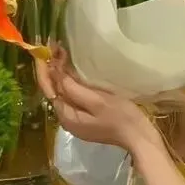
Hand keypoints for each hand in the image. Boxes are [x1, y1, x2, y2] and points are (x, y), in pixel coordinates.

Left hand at [36, 50, 159, 152]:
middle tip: (54, 46)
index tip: (45, 48)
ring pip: (63, 93)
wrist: (140, 137)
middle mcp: (67, 119)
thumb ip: (74, 88)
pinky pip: (72, 97)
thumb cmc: (122, 118)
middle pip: (53, 91)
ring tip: (61, 54)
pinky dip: (70, 82)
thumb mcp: (97, 101)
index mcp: (67, 116)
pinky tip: (73, 72)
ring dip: (60, 74)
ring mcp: (77, 120)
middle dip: (51, 69)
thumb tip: (55, 72)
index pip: (48, 88)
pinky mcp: (86, 118)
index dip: (44, 68)